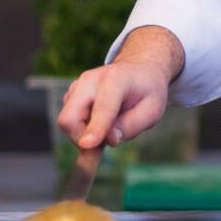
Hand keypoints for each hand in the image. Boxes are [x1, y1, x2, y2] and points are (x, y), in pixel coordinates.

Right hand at [55, 26, 184, 149]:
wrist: (138, 69)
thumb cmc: (147, 91)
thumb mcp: (153, 110)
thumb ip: (132, 125)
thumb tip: (110, 140)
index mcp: (116, 79)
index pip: (102, 107)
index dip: (96, 128)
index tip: (88, 145)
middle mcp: (89, 81)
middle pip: (70, 118)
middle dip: (82, 140)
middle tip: (100, 151)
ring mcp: (77, 87)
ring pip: (68, 124)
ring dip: (85, 137)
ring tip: (109, 132)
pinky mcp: (71, 96)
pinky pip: (69, 122)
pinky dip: (83, 132)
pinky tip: (101, 129)